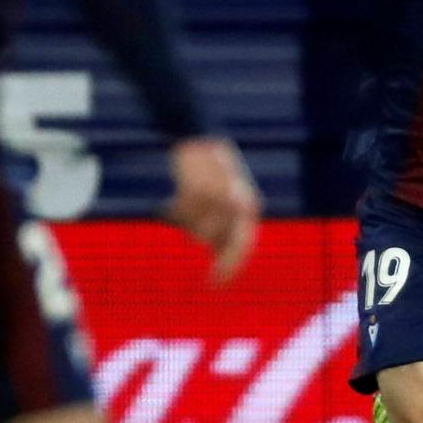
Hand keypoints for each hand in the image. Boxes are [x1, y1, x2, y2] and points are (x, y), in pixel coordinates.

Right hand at [164, 136, 261, 284]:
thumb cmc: (211, 171)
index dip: (234, 266)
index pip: (246, 243)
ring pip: (199, 234)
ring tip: (186, 207)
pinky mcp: (197, 192)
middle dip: (221, 265)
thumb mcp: (226, 196)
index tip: (221, 284)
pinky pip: (183, 217)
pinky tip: (173, 201)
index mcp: (249, 204)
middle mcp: (237, 203)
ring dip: (190, 226)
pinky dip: (176, 211)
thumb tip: (218, 251)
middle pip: (224, 244)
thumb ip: (226, 222)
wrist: (198, 137)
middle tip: (213, 282)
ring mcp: (217, 200)